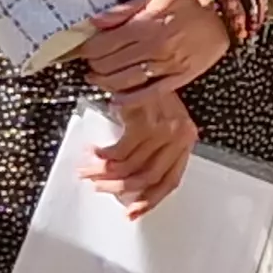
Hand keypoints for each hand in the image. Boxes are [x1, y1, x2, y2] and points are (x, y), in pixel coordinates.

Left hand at [82, 0, 230, 94]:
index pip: (106, 43)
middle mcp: (155, 47)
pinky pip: (150, 92)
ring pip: (126, 80)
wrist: (223, 15)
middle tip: (88, 64)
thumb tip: (97, 21)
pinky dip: (130, 98)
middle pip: (112, 64)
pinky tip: (116, 99)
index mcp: (146, 25)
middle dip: (94, 66)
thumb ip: (125, 10)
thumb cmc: (189, 3)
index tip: (82, 50)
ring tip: (96, 79)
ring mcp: (167, 65)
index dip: (89, 49)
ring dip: (105, 83)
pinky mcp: (178, 78)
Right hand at [84, 81, 199, 215]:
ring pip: (131, 168)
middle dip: (117, 188)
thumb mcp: (157, 119)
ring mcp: (164, 130)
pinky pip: (120, 152)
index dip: (150, 200)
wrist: (143, 59)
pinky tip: (92, 152)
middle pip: (148, 179)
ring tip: (87, 170)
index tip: (131, 213)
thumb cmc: (147, 88)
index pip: (170, 181)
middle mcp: (179, 137)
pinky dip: (102, 157)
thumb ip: (150, 147)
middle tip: (96, 185)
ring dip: (103, 173)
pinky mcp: (146, 121)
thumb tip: (125, 180)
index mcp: (185, 140)